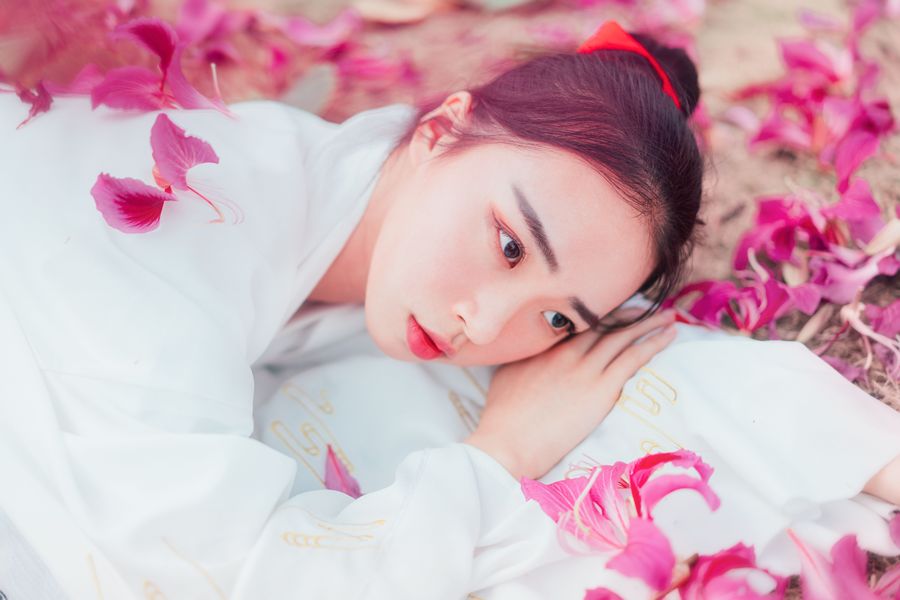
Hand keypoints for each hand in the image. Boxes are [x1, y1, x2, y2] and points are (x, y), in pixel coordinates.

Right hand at [464, 310, 676, 480]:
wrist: (506, 442)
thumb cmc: (501, 417)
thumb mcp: (506, 376)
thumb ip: (523, 359)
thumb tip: (529, 354)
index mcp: (544, 346)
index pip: (579, 322)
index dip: (601, 313)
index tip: (614, 309)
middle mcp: (566, 350)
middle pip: (604, 323)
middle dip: (628, 313)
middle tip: (647, 307)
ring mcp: (584, 368)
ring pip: (623, 336)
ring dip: (648, 323)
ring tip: (668, 317)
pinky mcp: (600, 389)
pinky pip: (634, 358)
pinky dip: (654, 343)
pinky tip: (668, 335)